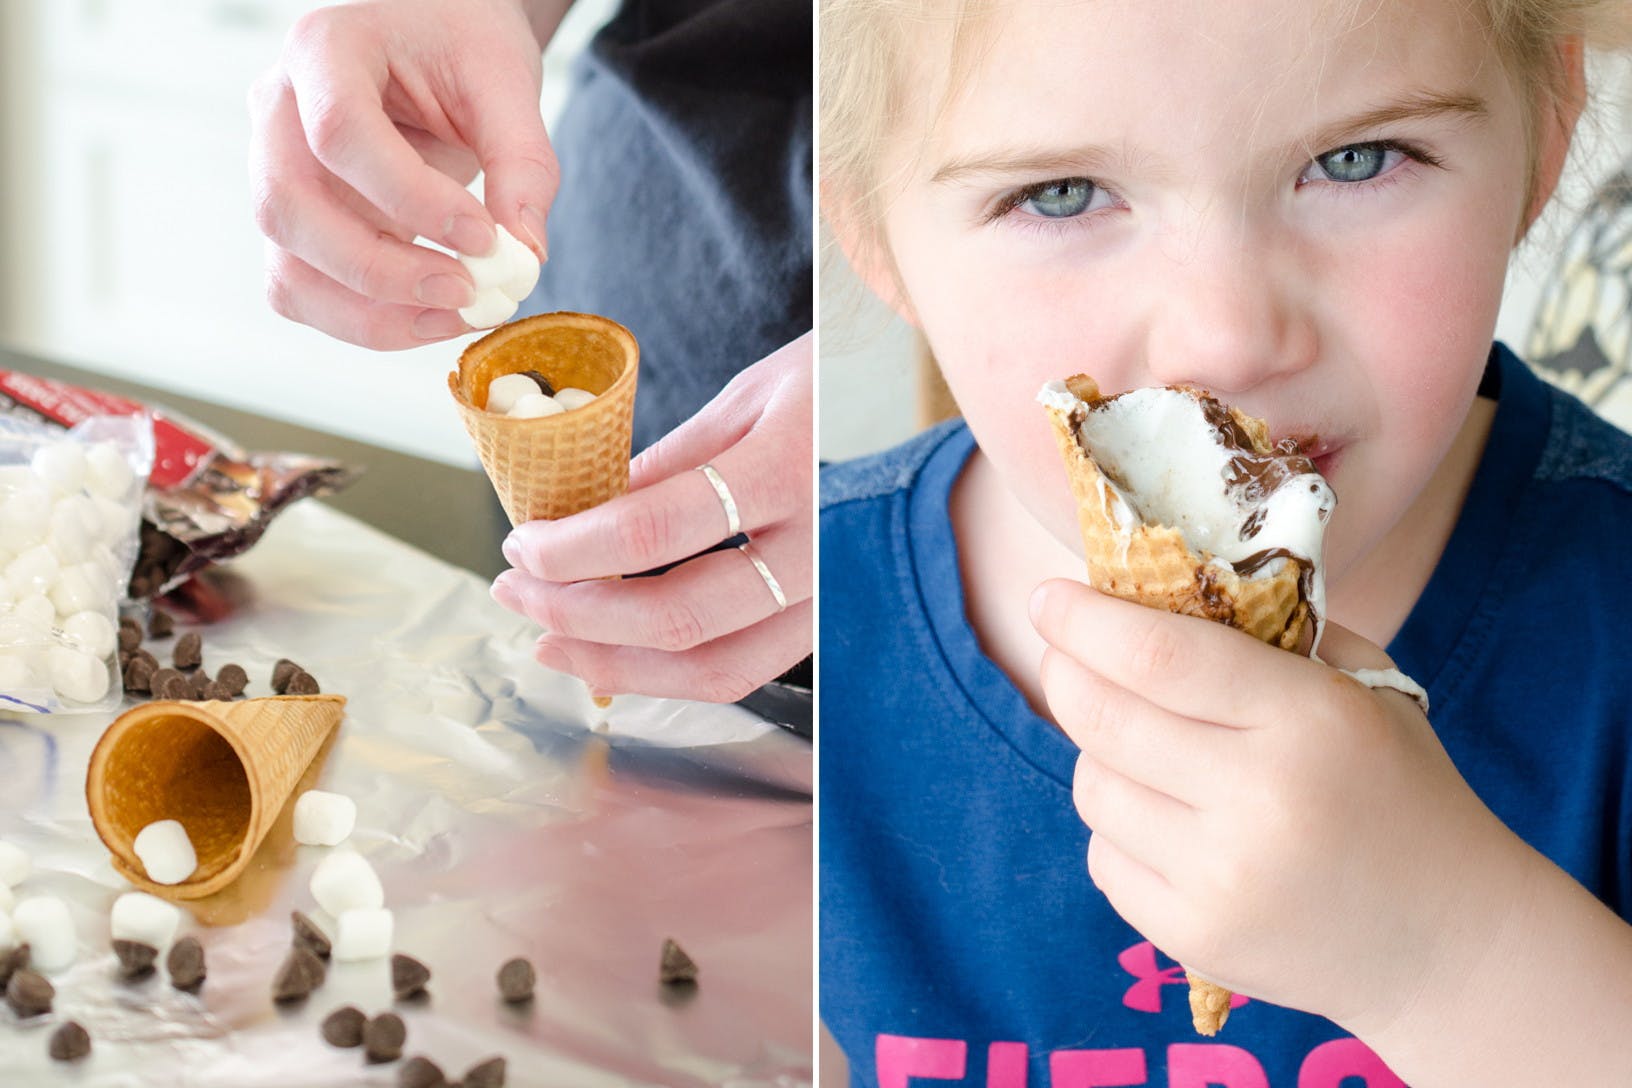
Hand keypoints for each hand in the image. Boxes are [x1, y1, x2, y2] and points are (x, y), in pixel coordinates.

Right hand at [248, 0, 558, 347]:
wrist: (438, 40)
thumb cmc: (462, 45)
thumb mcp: (506, 82)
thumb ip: (523, 163)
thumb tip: (526, 256)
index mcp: (325, 50)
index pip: (339, 132)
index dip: (409, 198)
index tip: (484, 238)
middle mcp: (279, 110)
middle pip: (288, 207)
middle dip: (380, 269)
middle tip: (466, 292)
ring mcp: (277, 173)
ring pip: (287, 268)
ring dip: (372, 314)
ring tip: (457, 313)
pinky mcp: (299, 227)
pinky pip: (304, 293)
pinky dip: (366, 322)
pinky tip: (432, 316)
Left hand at [490, 334, 812, 702]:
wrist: (919, 404)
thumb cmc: (833, 383)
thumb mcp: (748, 396)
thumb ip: (669, 461)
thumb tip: (579, 513)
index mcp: (790, 465)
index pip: (661, 527)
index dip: (577, 548)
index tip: (523, 541)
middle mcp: (819, 545)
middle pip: (682, 614)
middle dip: (580, 614)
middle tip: (516, 589)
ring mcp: (830, 595)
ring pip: (714, 665)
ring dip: (616, 663)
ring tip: (548, 640)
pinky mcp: (827, 622)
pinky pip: (743, 669)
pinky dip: (668, 672)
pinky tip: (614, 656)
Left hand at [1029, 579, 1533, 1032]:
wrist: (1452, 941)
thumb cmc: (1398, 791)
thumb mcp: (1363, 690)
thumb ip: (1270, 632)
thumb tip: (1148, 589)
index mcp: (1307, 718)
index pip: (1158, 655)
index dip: (1085, 621)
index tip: (1047, 597)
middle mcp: (1258, 799)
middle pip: (1104, 717)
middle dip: (1066, 672)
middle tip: (1063, 653)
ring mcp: (1222, 877)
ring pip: (1092, 787)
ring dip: (1095, 753)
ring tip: (1140, 746)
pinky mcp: (1195, 937)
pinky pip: (1104, 857)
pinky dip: (1117, 828)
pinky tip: (1166, 821)